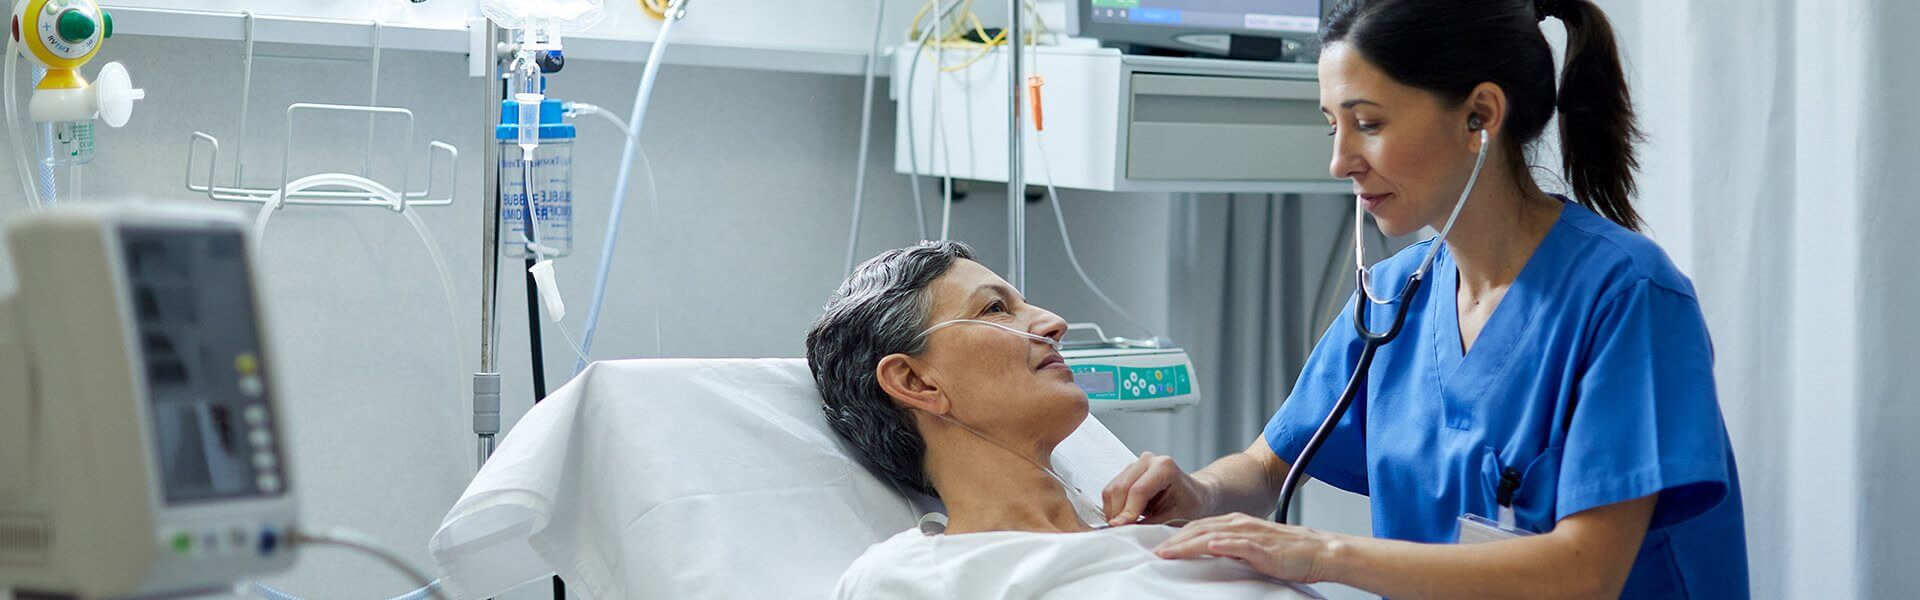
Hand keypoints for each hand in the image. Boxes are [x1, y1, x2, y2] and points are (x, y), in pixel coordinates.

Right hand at [1101, 451, 1213, 526]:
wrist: (1196, 494)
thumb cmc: (1191, 505)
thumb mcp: (1176, 517)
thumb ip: (1150, 523)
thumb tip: (1124, 530)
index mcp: (1164, 467)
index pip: (1138, 490)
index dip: (1127, 512)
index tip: (1120, 528)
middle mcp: (1148, 460)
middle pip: (1121, 488)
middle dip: (1117, 513)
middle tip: (1119, 532)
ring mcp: (1136, 464)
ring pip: (1112, 489)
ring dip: (1113, 510)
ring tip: (1123, 527)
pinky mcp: (1127, 472)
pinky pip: (1111, 490)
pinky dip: (1113, 507)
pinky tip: (1123, 518)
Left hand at [1152, 513, 1341, 583]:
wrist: (1317, 551)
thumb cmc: (1286, 552)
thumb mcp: (1251, 548)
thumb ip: (1229, 548)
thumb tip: (1207, 555)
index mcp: (1235, 523)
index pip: (1198, 527)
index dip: (1176, 536)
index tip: (1158, 546)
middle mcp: (1239, 524)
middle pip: (1199, 530)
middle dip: (1174, 541)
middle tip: (1154, 551)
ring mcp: (1251, 534)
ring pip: (1212, 536)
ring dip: (1188, 544)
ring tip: (1169, 552)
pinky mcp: (1263, 548)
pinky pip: (1239, 545)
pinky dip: (1222, 546)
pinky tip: (1208, 548)